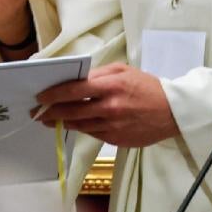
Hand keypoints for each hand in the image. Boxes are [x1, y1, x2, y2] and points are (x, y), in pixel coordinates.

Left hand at [33, 62, 177, 147]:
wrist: (173, 112)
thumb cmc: (147, 87)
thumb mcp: (123, 71)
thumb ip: (97, 75)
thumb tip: (75, 80)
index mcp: (111, 87)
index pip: (74, 91)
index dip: (53, 95)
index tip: (40, 97)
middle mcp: (110, 108)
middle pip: (72, 111)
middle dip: (51, 112)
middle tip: (37, 113)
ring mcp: (113, 126)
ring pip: (80, 125)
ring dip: (62, 122)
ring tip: (50, 120)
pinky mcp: (117, 140)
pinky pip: (93, 134)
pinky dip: (82, 128)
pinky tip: (74, 124)